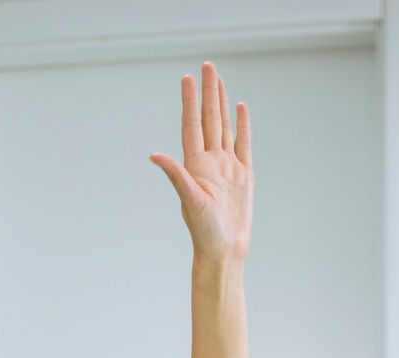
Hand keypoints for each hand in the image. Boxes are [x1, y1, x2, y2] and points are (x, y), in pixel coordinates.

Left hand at [150, 62, 253, 266]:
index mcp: (195, 165)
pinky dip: (242, 125)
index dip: (190, 101)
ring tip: (219, 80)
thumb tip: (155, 155)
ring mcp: (227, 167)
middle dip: (208, 92)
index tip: (187, 78)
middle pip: (209, 119)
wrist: (225, 251)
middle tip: (207, 66)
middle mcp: (209, 162)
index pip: (192, 125)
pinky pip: (243, 144)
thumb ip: (176, 176)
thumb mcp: (190, 202)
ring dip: (221, 103)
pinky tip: (239, 109)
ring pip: (224, 127)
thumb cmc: (205, 232)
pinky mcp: (243, 175)